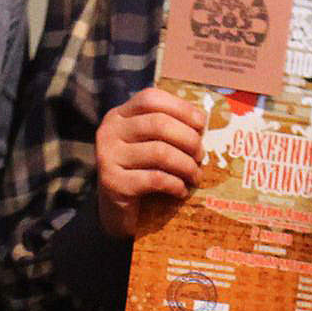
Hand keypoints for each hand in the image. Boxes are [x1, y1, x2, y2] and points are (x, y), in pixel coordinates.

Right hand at [95, 87, 205, 237]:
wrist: (116, 212)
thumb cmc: (140, 173)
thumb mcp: (150, 144)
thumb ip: (168, 129)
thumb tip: (203, 122)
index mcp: (119, 115)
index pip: (151, 98)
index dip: (181, 107)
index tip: (201, 124)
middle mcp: (109, 131)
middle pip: (158, 123)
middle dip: (189, 139)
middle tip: (201, 155)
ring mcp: (108, 156)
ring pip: (160, 152)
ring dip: (186, 165)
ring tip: (195, 176)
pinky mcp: (113, 183)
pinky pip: (155, 178)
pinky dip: (175, 184)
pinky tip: (181, 191)